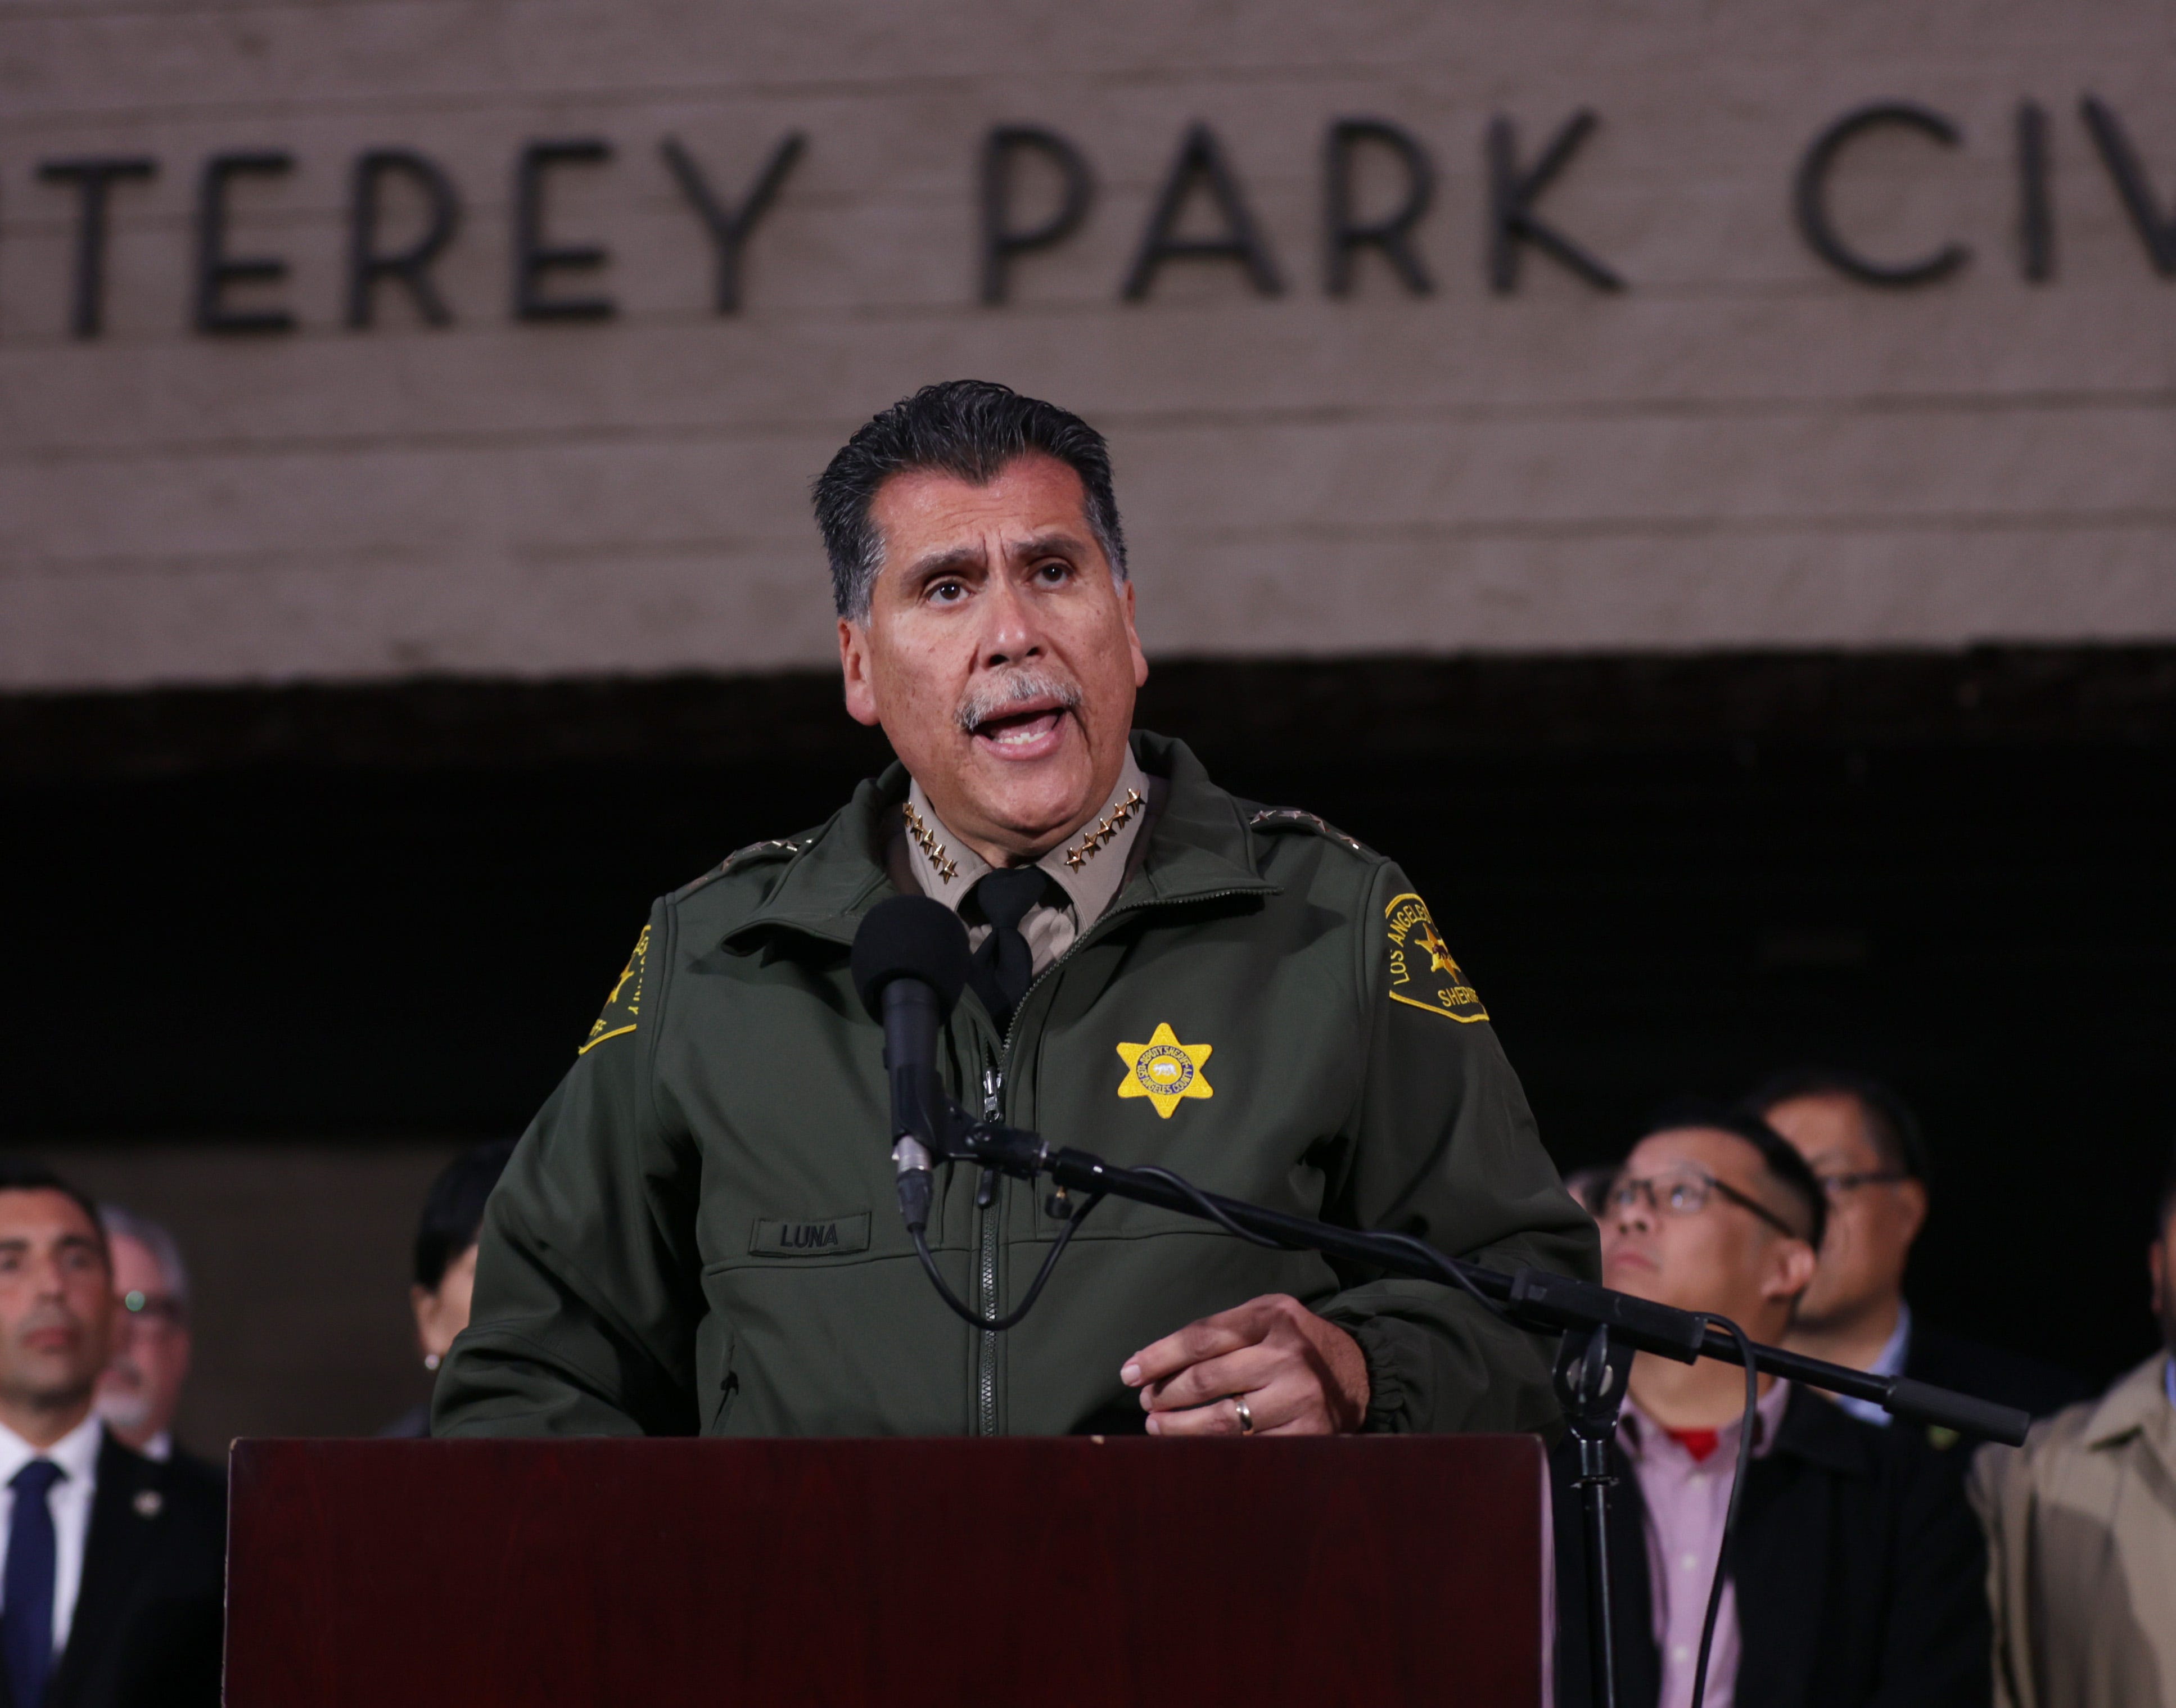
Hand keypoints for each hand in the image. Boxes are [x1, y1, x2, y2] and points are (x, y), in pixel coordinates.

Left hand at [1119, 1294, 1369, 1435]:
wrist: (1359, 1372)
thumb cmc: (1296, 1343)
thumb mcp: (1265, 1317)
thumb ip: (1219, 1332)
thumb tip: (1154, 1365)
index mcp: (1271, 1318)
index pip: (1201, 1339)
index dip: (1158, 1357)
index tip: (1129, 1373)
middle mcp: (1287, 1356)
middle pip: (1207, 1380)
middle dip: (1166, 1394)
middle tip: (1147, 1402)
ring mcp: (1299, 1398)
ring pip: (1222, 1421)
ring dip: (1179, 1427)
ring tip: (1158, 1425)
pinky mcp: (1308, 1435)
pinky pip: (1247, 1448)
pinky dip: (1213, 1450)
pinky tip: (1193, 1447)